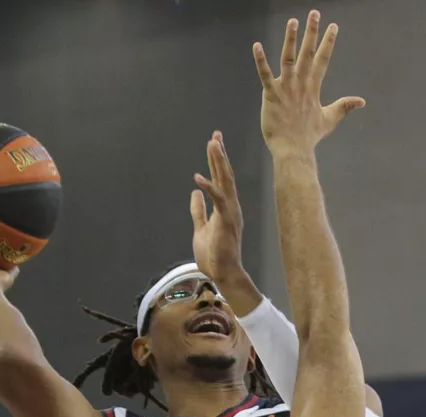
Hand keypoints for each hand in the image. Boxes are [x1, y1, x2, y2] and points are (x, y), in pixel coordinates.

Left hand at [190, 132, 245, 285]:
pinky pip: (218, 200)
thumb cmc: (214, 255)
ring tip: (213, 143)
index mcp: (225, 208)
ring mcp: (230, 213)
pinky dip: (208, 188)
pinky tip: (198, 177)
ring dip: (219, 162)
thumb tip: (195, 193)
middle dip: (220, 154)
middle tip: (216, 134)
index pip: (221, 180)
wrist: (222, 273)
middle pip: (225, 175)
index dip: (217, 161)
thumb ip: (198, 211)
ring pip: (225, 182)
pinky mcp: (226, 221)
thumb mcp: (201, 228)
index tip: (214, 142)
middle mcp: (231, 207)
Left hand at [253, 11, 364, 156]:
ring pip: (288, 59)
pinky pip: (265, 75)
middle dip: (312, 33)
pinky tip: (257, 46)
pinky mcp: (271, 95)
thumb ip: (343, 106)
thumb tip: (362, 101)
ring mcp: (286, 88)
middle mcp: (301, 84)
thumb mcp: (329, 120)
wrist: (293, 151)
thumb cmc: (309, 137)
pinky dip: (261, 61)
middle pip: (307, 53)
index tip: (333, 26)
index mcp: (313, 87)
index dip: (328, 42)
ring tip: (293, 21)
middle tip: (314, 13)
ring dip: (290, 40)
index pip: (323, 60)